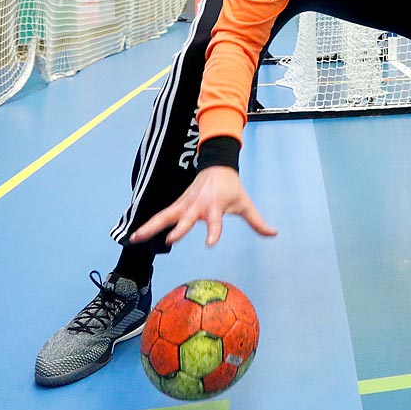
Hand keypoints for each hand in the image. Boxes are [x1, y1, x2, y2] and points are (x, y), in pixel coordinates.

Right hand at [130, 166, 277, 247]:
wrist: (217, 166)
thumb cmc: (231, 188)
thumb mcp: (245, 204)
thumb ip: (257, 222)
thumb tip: (274, 233)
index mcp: (215, 207)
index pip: (215, 222)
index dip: (213, 232)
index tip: (210, 243)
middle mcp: (198, 206)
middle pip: (186, 219)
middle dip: (179, 229)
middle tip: (170, 240)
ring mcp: (185, 204)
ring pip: (166, 216)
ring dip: (151, 227)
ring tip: (136, 239)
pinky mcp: (177, 204)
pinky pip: (161, 215)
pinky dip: (149, 224)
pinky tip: (136, 237)